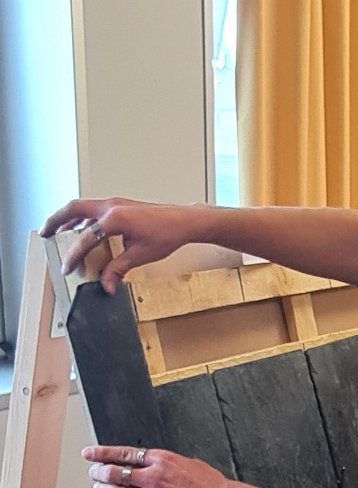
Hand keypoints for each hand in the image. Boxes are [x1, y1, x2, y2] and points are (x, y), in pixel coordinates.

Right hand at [40, 197, 203, 293]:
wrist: (184, 222)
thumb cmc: (168, 234)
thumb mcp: (140, 255)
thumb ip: (119, 269)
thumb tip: (107, 283)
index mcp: (115, 218)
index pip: (86, 238)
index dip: (74, 255)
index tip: (67, 267)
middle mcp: (112, 207)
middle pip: (73, 209)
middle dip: (55, 221)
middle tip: (44, 234)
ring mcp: (115, 203)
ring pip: (82, 206)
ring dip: (67, 218)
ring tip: (57, 231)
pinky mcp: (120, 205)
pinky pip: (94, 209)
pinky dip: (83, 218)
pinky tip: (82, 229)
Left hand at [85, 445, 234, 487]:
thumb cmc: (211, 484)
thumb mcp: (189, 462)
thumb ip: (168, 463)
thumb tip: (156, 465)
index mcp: (161, 460)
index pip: (123, 454)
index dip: (101, 453)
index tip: (89, 454)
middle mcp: (152, 477)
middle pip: (114, 472)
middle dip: (98, 472)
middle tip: (94, 473)